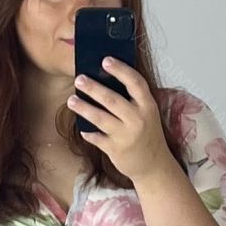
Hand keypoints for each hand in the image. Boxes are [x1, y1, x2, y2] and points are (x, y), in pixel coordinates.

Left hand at [68, 58, 175, 183]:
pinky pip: (97, 138)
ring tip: (71, 100)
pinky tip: (82, 128)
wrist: (154, 165)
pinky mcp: (116, 150)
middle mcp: (138, 120)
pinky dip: (88, 133)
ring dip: (84, 108)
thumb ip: (133, 99)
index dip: (120, 70)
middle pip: (112, 100)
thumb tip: (106, 78)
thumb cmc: (147, 134)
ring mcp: (126, 136)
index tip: (105, 60)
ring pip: (101, 118)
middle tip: (79, 79)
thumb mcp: (148, 113)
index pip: (135, 83)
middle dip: (93, 88)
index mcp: (148, 106)